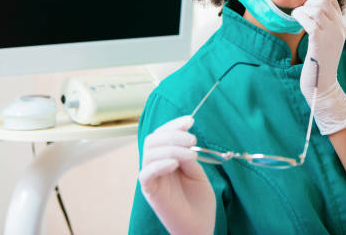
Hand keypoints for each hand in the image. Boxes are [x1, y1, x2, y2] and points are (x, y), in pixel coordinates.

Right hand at [139, 116, 215, 234]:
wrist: (199, 227)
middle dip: (172, 134)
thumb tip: (186, 141)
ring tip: (191, 154)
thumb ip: (189, 158)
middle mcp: (156, 166)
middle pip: (152, 140)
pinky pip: (146, 173)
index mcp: (167, 158)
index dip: (173, 125)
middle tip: (192, 140)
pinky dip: (159, 164)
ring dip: (171, 148)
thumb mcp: (197, 173)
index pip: (162, 135)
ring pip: (150, 153)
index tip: (190, 120)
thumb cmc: (199, 202)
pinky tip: (175, 164)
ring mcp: (152, 178)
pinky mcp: (150, 191)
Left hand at [291, 0, 345, 134]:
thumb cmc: (320, 64)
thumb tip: (309, 10)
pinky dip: (300, 16)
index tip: (307, 10)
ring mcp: (330, 35)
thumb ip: (323, 27)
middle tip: (301, 14)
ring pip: (317, 9)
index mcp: (341, 27)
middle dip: (309, 3)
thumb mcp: (326, 42)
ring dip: (303, 10)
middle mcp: (338, 29)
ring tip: (297, 17)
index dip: (317, 0)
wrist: (323, 86)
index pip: (332, 1)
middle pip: (324, 1)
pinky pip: (310, 21)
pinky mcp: (319, 43)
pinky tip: (295, 20)